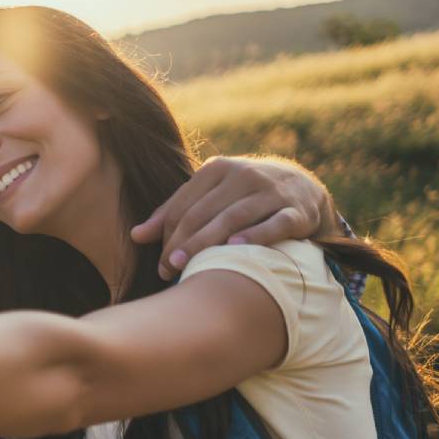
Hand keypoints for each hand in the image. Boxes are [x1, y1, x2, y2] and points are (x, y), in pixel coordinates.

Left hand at [130, 155, 334, 279]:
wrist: (302, 187)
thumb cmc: (243, 195)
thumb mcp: (210, 194)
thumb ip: (174, 212)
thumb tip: (135, 235)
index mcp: (217, 169)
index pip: (184, 204)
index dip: (167, 234)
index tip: (160, 263)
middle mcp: (243, 175)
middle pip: (204, 212)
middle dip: (182, 242)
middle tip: (167, 270)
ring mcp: (271, 191)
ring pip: (233, 217)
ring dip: (207, 242)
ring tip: (187, 266)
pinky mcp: (296, 210)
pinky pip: (274, 224)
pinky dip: (255, 236)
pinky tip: (234, 250)